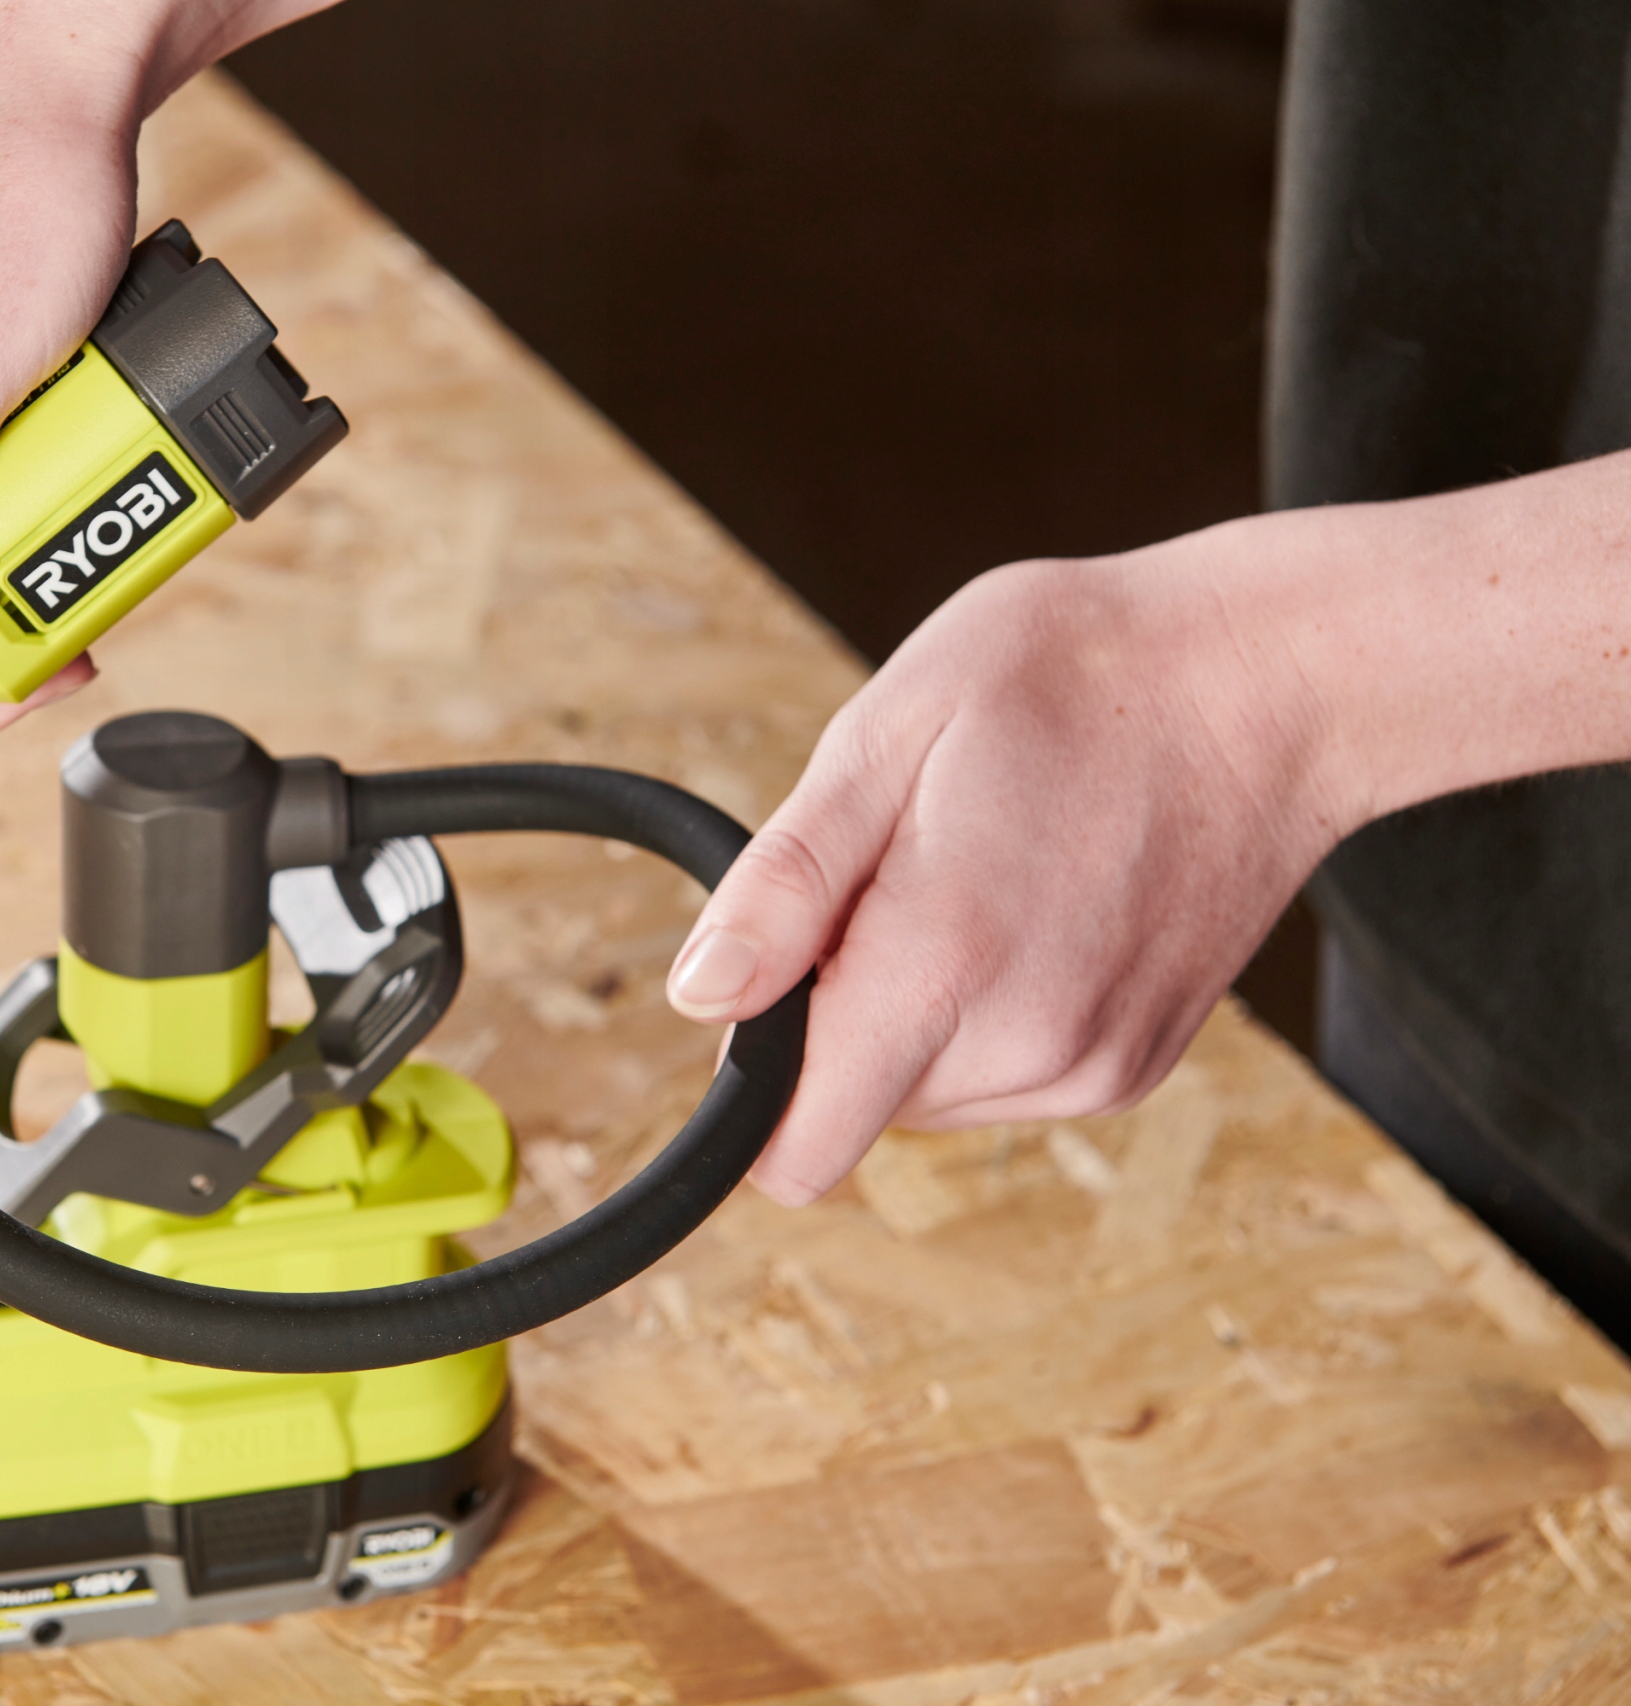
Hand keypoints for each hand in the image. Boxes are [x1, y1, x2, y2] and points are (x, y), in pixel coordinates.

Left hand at [665, 519, 1353, 1202]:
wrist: (1272, 679)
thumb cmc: (1072, 674)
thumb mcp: (887, 732)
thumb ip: (785, 885)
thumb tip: (700, 999)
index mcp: (947, 963)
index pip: (798, 1148)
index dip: (754, 1088)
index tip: (769, 990)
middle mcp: (1030, 1046)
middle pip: (853, 1109)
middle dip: (841, 1011)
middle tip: (901, 875)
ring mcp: (1094, 1069)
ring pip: (926, 1096)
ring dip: (915, 1011)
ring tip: (978, 876)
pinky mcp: (1133, 1070)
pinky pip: (1003, 1078)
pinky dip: (987, 1013)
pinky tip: (1036, 906)